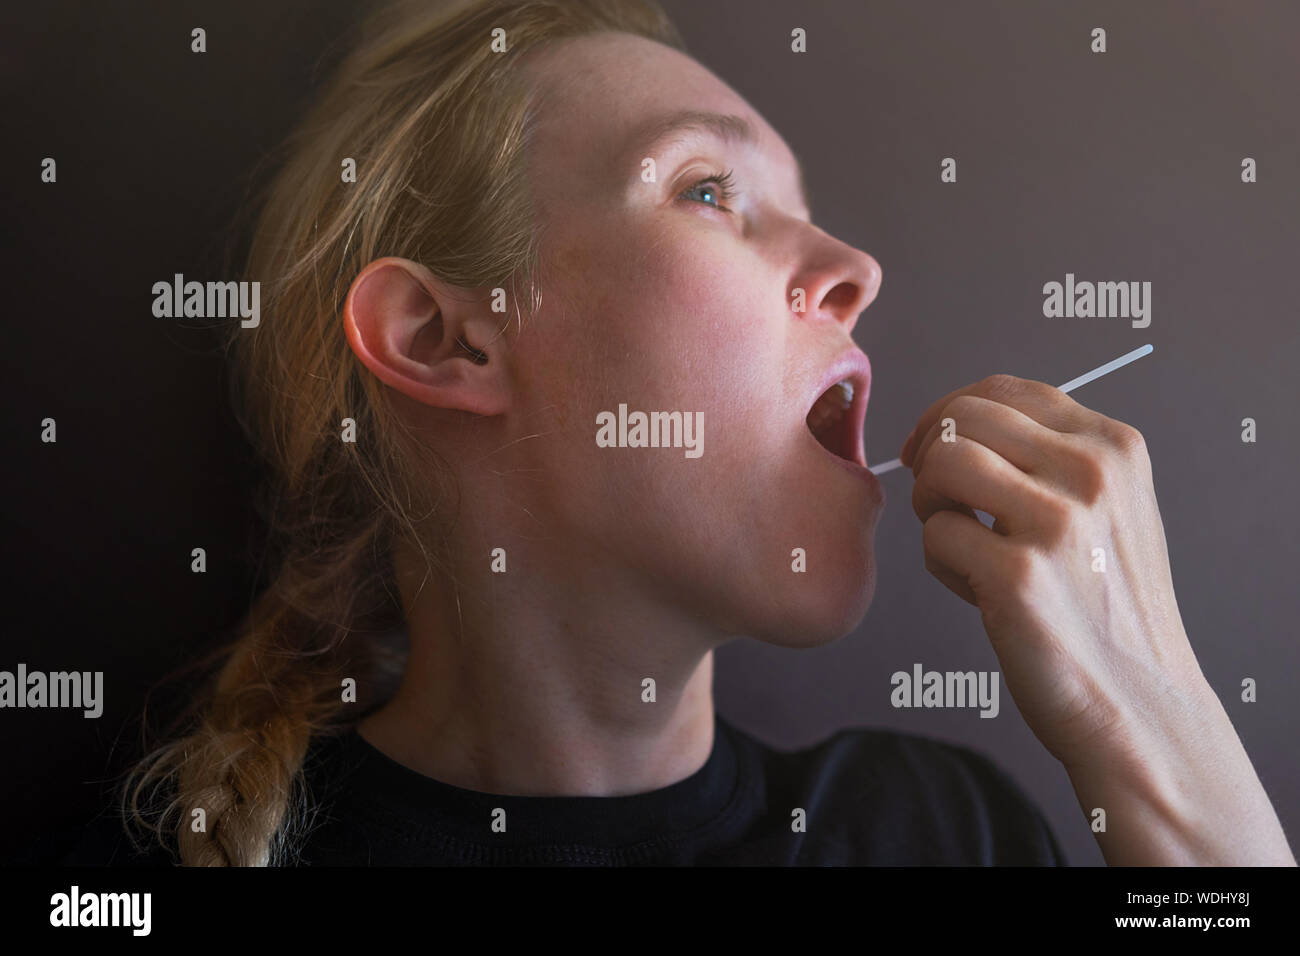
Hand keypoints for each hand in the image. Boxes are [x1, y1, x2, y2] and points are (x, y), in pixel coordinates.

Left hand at [900, 373, 1193, 764]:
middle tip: (936, 498)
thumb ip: (1052, 455)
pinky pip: (936, 534)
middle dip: (930, 454)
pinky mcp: (1018, 575)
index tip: (929, 447)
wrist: (1139, 702)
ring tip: (958, 540)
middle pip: (964, 418)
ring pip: (941, 465)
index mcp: (1115, 447)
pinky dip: (941, 562)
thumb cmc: (1105, 606)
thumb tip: (958, 422)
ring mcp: (1058, 522)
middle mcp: (1092, 473)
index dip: (949, 413)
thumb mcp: (1110, 508)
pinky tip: (978, 591)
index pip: (1004, 390)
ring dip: (929, 502)